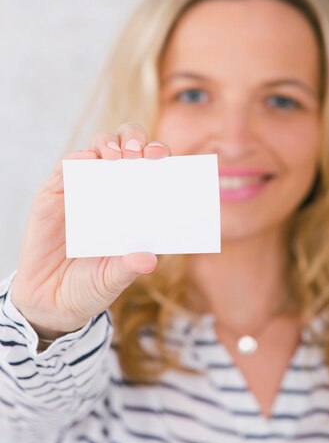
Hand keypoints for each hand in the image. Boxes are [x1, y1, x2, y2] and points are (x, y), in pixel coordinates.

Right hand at [11, 123, 169, 338]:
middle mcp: (111, 190)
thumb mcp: (112, 280)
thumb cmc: (90, 286)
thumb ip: (128, 268)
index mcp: (134, 205)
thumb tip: (150, 260)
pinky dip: (77, 159)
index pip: (151, 169)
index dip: (159, 157)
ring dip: (108, 144)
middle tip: (138, 153)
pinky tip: (86, 161)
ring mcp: (83, 189)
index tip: (163, 157)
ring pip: (97, 148)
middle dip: (135, 140)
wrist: (50, 302)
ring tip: (116, 156)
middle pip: (126, 147)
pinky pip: (65, 168)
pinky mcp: (54, 194)